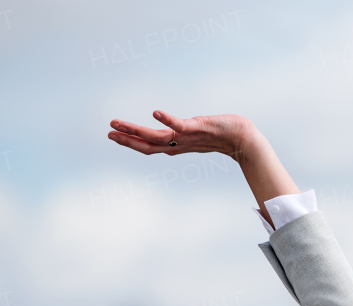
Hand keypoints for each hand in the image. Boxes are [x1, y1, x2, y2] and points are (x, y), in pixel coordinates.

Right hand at [106, 110, 299, 220]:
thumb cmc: (222, 135)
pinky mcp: (198, 127)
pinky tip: (155, 112)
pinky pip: (180, 124)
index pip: (149, 146)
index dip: (130, 142)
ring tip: (118, 123)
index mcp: (177, 145)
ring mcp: (187, 137)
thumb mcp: (196, 135)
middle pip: (148, 145)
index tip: (113, 134)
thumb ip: (182, 133)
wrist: (244, 138)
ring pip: (157, 137)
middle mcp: (179, 143)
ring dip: (136, 130)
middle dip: (126, 139)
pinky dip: (168, 120)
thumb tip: (171, 131)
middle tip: (108, 132)